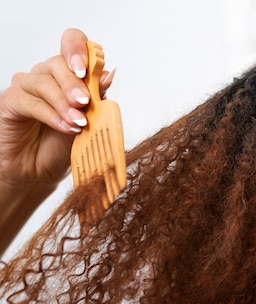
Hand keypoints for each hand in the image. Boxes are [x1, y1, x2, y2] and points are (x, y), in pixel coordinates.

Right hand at [0, 28, 113, 189]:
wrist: (41, 172)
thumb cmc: (65, 145)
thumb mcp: (90, 121)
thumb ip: (98, 98)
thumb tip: (109, 72)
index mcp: (69, 74)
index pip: (72, 43)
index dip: (79, 49)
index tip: (88, 70)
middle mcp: (47, 75)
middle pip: (58, 63)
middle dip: (74, 84)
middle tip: (85, 103)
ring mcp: (27, 87)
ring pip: (44, 81)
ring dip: (64, 103)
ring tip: (79, 123)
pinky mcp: (10, 102)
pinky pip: (29, 101)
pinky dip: (51, 114)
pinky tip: (65, 127)